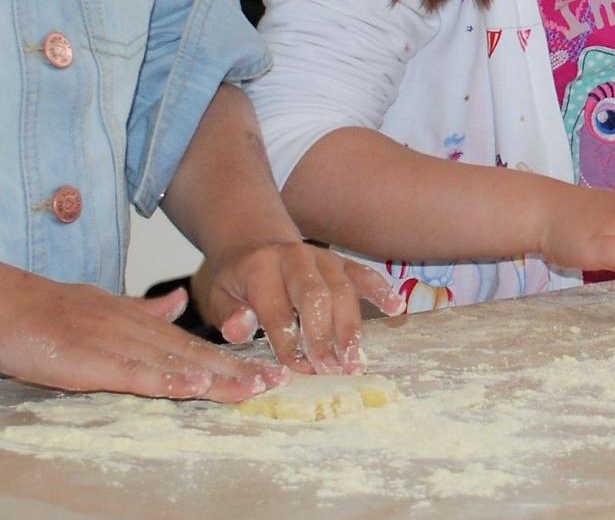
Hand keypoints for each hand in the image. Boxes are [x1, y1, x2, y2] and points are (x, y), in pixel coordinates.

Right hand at [0, 266, 287, 402]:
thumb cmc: (46, 310)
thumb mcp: (105, 305)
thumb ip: (145, 310)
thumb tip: (179, 304)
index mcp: (139, 321)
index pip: (195, 345)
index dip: (233, 359)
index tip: (269, 370)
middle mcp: (136, 330)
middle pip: (197, 355)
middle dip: (239, 371)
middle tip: (278, 381)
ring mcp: (115, 344)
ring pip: (175, 363)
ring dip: (216, 377)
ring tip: (253, 388)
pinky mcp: (91, 360)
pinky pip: (134, 373)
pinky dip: (166, 380)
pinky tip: (194, 386)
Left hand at [190, 241, 403, 374]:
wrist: (255, 243)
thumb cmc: (238, 280)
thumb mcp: (219, 295)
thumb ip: (228, 315)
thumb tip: (240, 330)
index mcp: (261, 268)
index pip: (278, 309)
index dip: (289, 342)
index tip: (299, 370)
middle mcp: (296, 257)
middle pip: (317, 296)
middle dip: (325, 336)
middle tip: (331, 370)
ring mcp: (323, 258)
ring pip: (343, 290)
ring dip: (351, 328)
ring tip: (356, 362)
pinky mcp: (341, 262)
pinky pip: (364, 274)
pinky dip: (381, 290)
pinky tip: (396, 309)